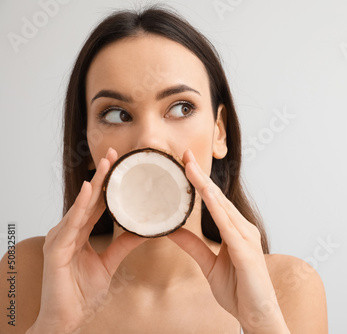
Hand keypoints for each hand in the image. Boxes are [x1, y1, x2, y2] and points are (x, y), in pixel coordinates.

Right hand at [30, 147, 145, 333]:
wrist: (66, 317)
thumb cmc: (81, 291)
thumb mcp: (109, 263)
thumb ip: (124, 245)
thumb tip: (143, 231)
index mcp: (80, 232)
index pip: (97, 203)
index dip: (108, 183)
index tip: (120, 164)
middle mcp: (69, 230)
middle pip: (89, 199)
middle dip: (101, 175)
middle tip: (114, 154)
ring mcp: (60, 238)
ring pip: (80, 206)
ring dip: (93, 184)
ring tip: (106, 164)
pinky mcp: (55, 249)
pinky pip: (70, 224)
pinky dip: (80, 206)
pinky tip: (89, 191)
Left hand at [167, 150, 289, 333]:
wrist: (257, 315)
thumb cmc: (240, 290)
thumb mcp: (209, 265)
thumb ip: (193, 247)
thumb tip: (172, 231)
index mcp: (236, 232)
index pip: (214, 203)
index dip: (199, 183)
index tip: (184, 165)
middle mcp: (244, 230)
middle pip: (218, 198)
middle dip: (200, 177)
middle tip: (184, 156)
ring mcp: (247, 239)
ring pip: (223, 207)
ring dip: (205, 187)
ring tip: (190, 168)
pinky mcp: (246, 252)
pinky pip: (229, 227)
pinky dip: (217, 209)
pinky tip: (206, 196)